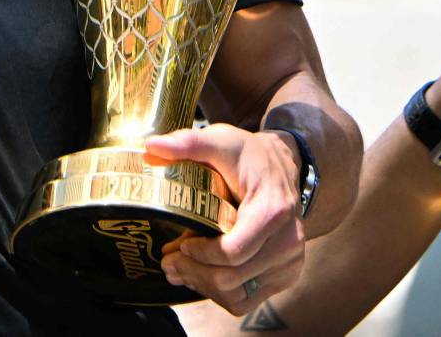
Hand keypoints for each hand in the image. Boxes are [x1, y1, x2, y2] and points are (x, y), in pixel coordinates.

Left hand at [143, 125, 305, 315]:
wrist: (282, 165)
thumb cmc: (248, 155)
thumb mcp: (221, 141)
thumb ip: (188, 142)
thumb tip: (151, 145)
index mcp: (273, 212)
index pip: (233, 251)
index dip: (201, 254)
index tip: (180, 244)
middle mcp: (288, 242)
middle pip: (232, 278)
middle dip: (194, 273)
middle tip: (168, 263)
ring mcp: (289, 262)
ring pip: (239, 296)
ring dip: (204, 288)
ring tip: (179, 271)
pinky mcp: (285, 275)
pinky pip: (249, 299)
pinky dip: (221, 294)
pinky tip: (201, 276)